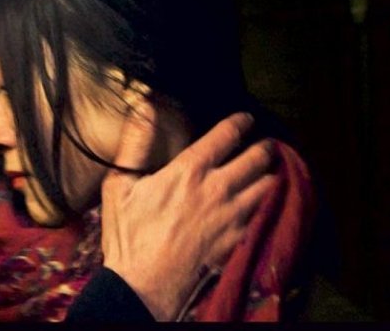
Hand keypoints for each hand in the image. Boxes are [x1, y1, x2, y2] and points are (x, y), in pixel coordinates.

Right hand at [101, 112, 275, 320]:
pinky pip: (264, 214)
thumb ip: (134, 143)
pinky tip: (263, 202)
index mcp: (189, 170)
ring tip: (270, 170)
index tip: (246, 118)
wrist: (143, 284)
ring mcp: (232, 216)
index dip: (240, 122)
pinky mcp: (238, 240)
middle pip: (257, 157)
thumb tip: (143, 106)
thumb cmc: (128, 235)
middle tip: (266, 143)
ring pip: (267, 185)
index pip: (226, 135)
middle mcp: (218, 188)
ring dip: (270, 174)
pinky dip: (267, 203)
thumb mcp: (119, 184)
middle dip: (265, 147)